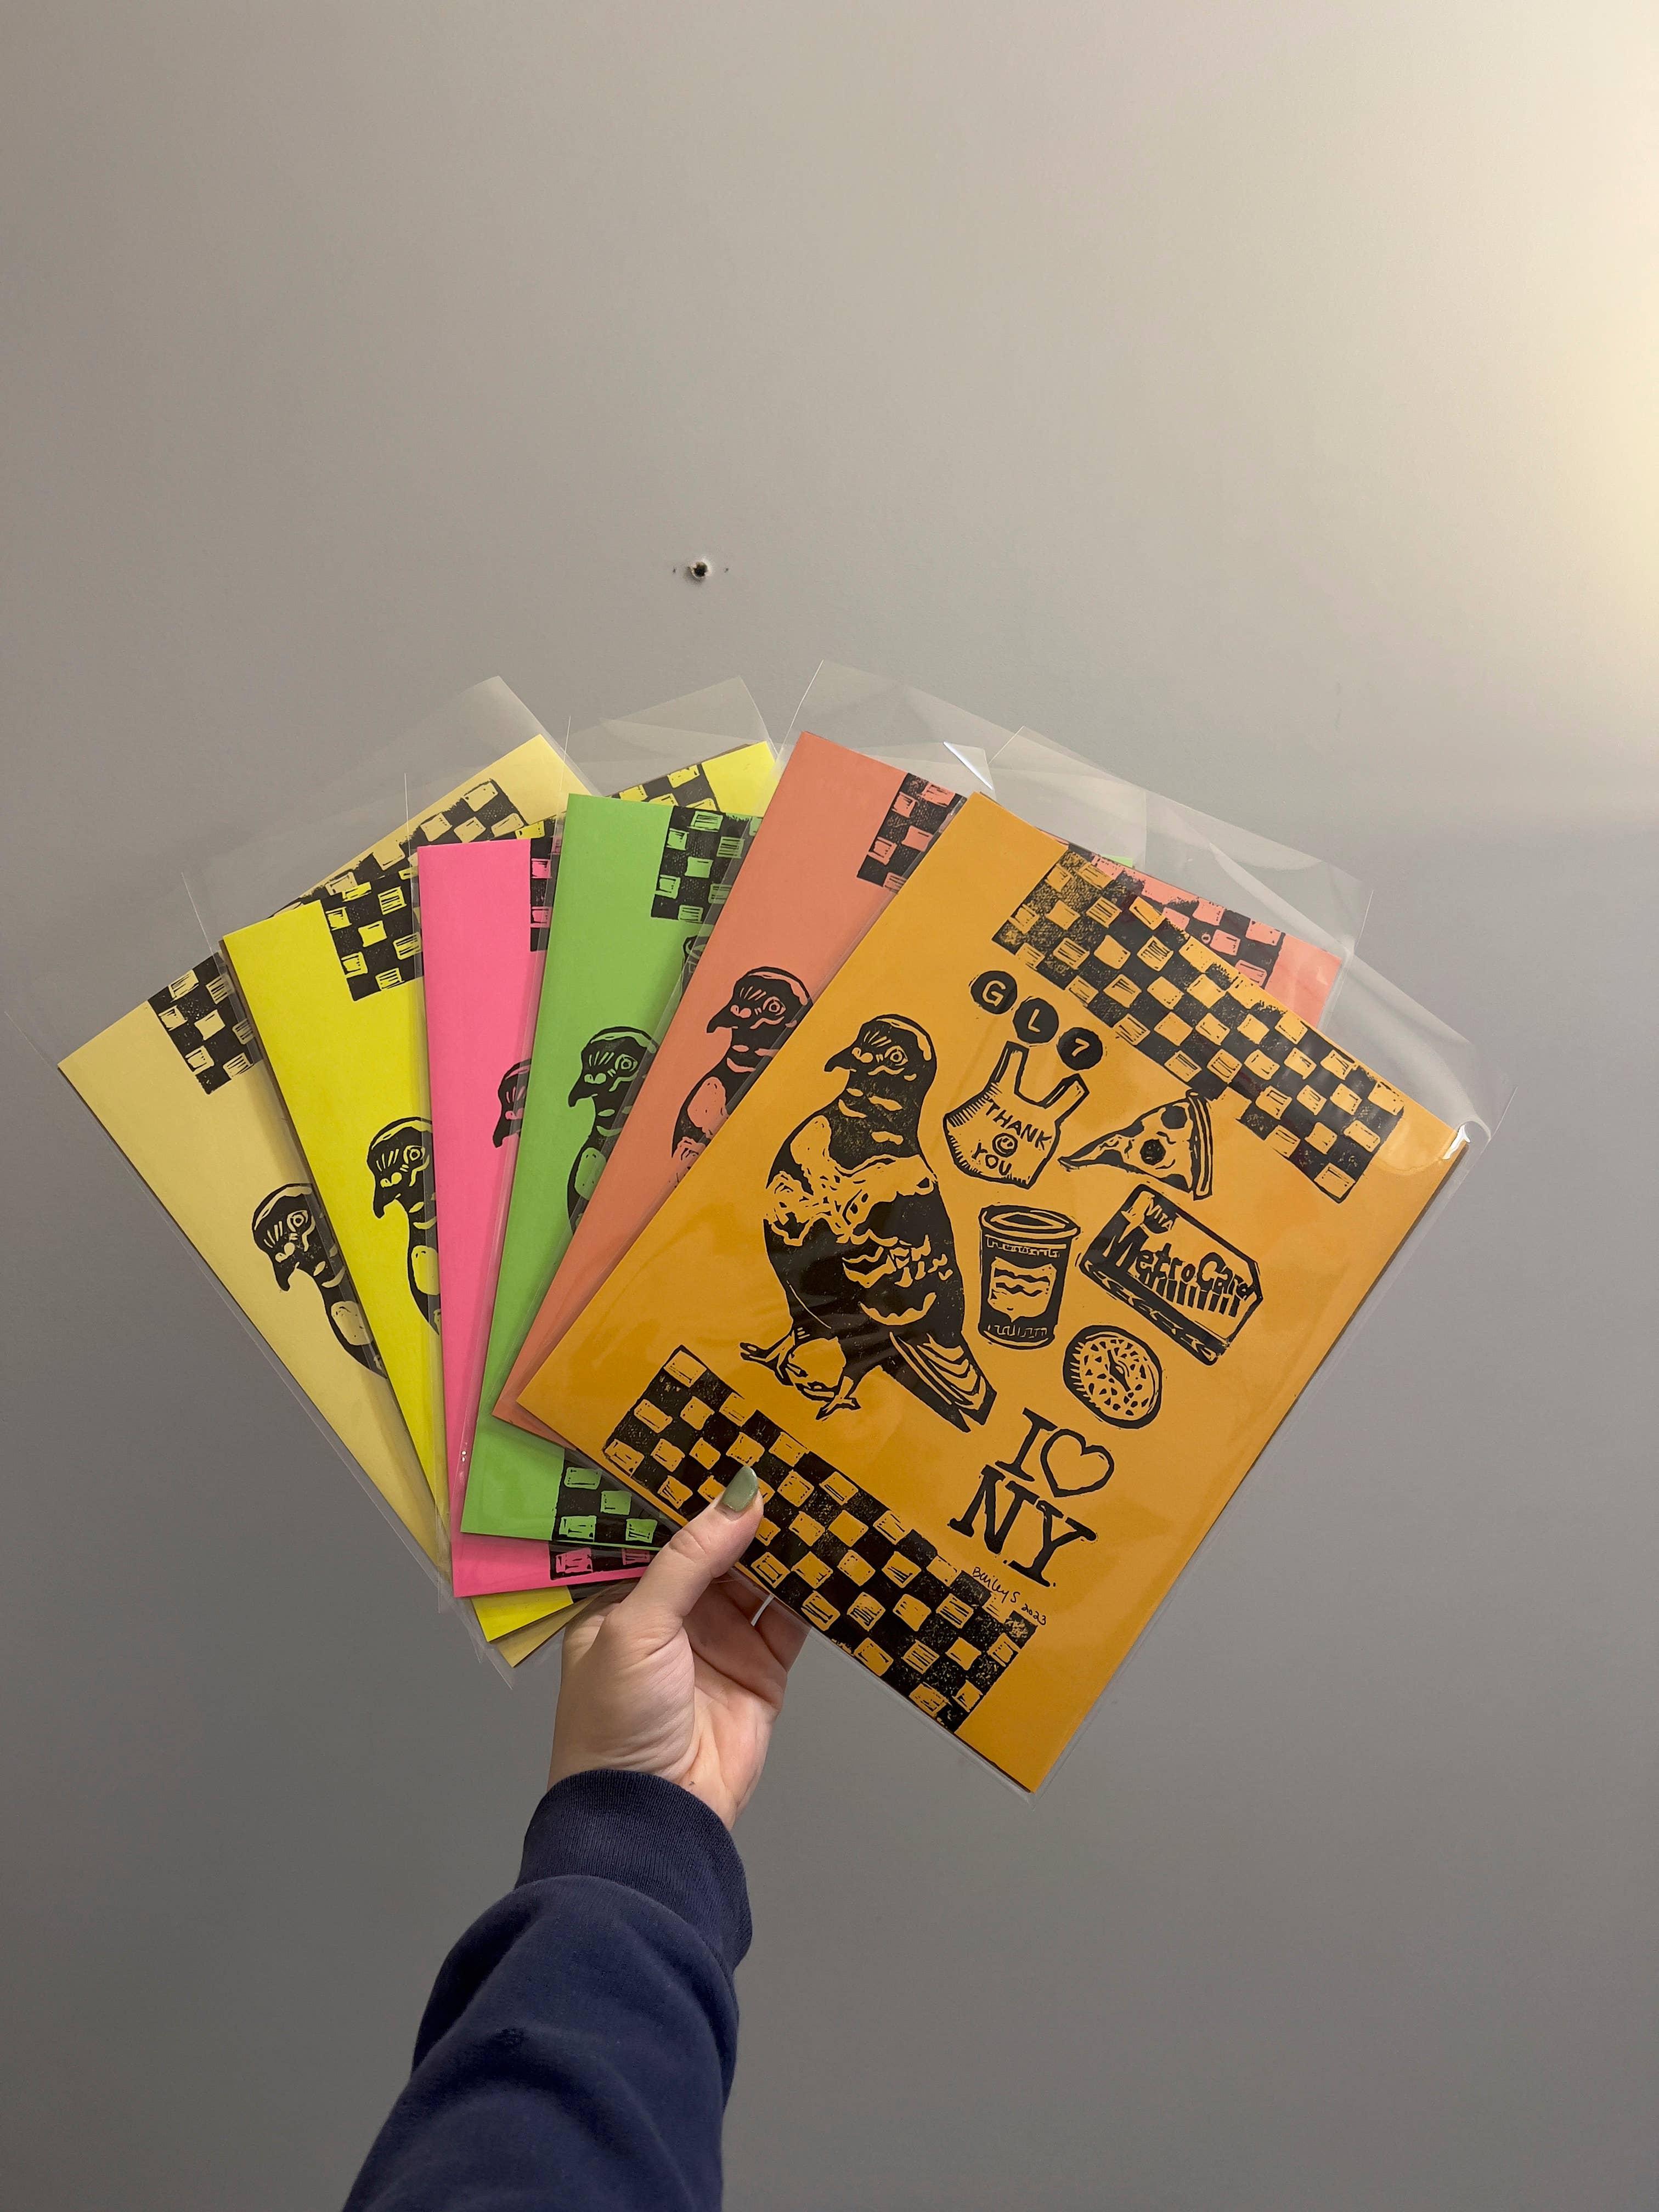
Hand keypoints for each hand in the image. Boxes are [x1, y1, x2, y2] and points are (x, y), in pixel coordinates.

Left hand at [548, 1473, 808, 1827]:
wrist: (653, 1815)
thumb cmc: (616, 1720)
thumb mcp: (638, 1625)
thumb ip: (690, 1558)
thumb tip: (740, 1495)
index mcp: (625, 1598)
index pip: (663, 1531)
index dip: (693, 1491)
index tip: (729, 1442)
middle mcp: (674, 1614)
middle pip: (718, 1549)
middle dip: (747, 1511)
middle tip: (788, 1456)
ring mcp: (721, 1642)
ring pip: (759, 1577)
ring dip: (785, 1545)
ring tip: (819, 1490)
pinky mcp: (762, 1671)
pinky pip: (792, 1619)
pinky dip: (814, 1590)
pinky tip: (836, 1552)